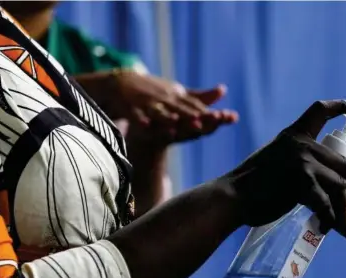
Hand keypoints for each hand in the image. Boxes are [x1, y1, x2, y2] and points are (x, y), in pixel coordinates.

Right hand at [104, 70, 236, 123]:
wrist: (122, 83)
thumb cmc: (155, 91)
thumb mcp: (178, 91)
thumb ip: (200, 95)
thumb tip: (224, 90)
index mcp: (177, 95)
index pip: (193, 104)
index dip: (204, 111)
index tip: (218, 118)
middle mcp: (164, 98)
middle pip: (178, 108)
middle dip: (188, 115)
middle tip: (200, 123)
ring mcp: (147, 102)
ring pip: (158, 111)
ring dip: (166, 117)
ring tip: (175, 123)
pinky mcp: (131, 107)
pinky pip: (136, 114)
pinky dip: (140, 119)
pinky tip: (145, 125)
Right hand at [228, 99, 345, 231]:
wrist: (232, 197)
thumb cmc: (252, 185)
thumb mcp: (275, 158)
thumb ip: (298, 158)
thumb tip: (326, 173)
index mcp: (293, 134)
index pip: (321, 110)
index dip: (343, 106)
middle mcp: (300, 144)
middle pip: (342, 162)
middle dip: (345, 184)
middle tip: (339, 201)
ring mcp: (302, 162)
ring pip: (340, 183)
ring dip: (340, 203)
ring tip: (332, 217)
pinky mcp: (302, 183)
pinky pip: (327, 203)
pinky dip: (328, 218)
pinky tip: (323, 226)